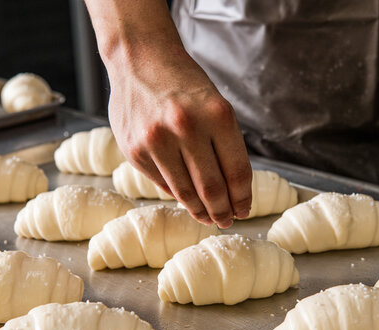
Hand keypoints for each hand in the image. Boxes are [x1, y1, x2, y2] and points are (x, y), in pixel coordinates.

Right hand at [106, 44, 251, 227]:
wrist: (140, 59)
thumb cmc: (184, 84)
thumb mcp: (215, 106)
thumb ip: (223, 147)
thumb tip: (227, 193)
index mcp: (217, 115)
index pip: (238, 172)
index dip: (243, 198)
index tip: (244, 210)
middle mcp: (187, 128)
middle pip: (213, 188)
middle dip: (222, 211)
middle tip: (226, 220)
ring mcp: (157, 140)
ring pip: (185, 193)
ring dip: (199, 211)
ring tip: (207, 217)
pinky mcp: (134, 150)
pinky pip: (162, 184)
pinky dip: (176, 194)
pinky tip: (185, 198)